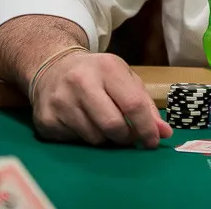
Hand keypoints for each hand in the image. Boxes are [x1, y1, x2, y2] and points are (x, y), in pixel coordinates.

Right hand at [30, 51, 172, 147]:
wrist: (52, 67)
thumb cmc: (97, 75)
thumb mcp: (124, 78)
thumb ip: (145, 105)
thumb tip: (165, 133)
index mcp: (107, 67)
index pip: (133, 104)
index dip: (147, 128)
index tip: (153, 141)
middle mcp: (81, 82)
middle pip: (113, 125)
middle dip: (126, 137)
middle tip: (127, 136)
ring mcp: (60, 101)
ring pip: (95, 138)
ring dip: (105, 139)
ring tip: (102, 124)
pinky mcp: (46, 120)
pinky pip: (75, 142)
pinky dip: (84, 138)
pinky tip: (81, 122)